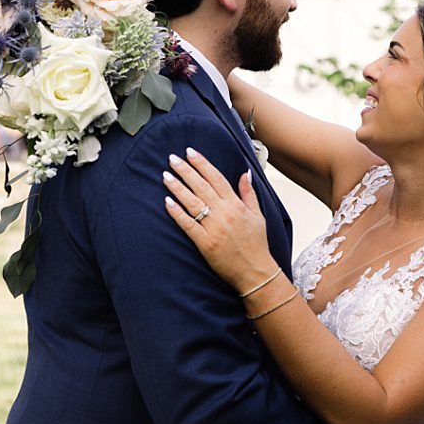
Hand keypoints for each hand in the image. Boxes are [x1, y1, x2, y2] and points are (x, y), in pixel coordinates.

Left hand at [160, 148, 277, 293]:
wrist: (255, 271)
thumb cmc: (256, 244)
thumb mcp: (258, 215)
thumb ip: (249, 194)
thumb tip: (245, 174)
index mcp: (237, 205)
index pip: (217, 178)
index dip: (203, 164)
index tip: (190, 152)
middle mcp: (225, 213)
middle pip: (202, 187)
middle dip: (186, 170)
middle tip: (172, 158)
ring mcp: (214, 228)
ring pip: (192, 203)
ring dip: (178, 188)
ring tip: (166, 175)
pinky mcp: (205, 243)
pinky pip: (188, 224)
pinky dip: (177, 213)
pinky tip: (166, 202)